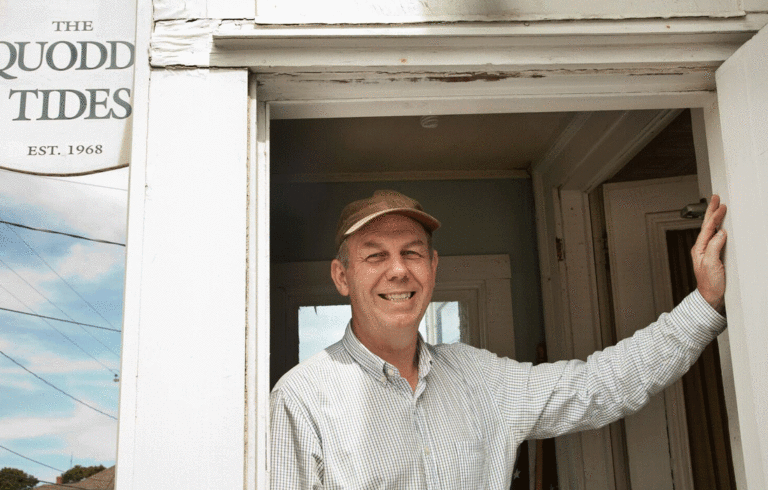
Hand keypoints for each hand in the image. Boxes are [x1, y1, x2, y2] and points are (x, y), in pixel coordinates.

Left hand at [692, 195, 726, 312]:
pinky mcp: (713, 256)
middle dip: (711, 211)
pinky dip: (718, 228)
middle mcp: (701, 248)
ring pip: (710, 230)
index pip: (708, 228)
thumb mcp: (711, 264)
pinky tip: (721, 226)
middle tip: (716, 198)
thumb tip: (720, 233)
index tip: (721, 205)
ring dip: (714, 218)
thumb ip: (714, 247)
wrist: (711, 297)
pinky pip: (715, 237)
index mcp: (699, 248)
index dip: (714, 216)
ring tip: (717, 207)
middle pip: (706, 226)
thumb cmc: (710, 284)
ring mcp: (707, 252)